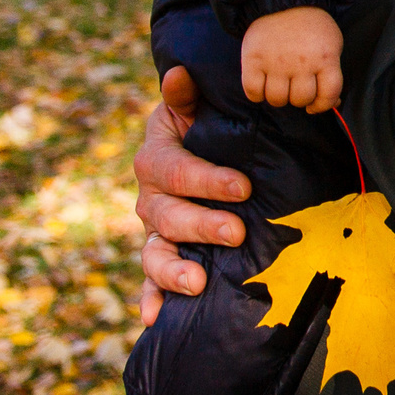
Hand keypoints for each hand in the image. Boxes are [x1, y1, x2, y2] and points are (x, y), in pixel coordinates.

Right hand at [133, 65, 249, 325]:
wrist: (201, 149)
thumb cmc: (206, 126)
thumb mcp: (197, 107)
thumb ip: (188, 96)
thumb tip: (180, 73)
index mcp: (156, 156)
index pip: (175, 169)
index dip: (207, 179)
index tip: (244, 187)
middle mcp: (150, 196)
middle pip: (166, 215)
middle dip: (201, 224)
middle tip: (237, 231)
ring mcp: (154, 230)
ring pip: (154, 252)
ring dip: (171, 270)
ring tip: (198, 281)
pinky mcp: (163, 255)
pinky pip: (150, 282)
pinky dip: (151, 300)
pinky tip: (154, 320)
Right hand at [241, 6, 343, 110]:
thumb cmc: (311, 27)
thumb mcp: (332, 44)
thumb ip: (332, 73)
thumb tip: (334, 103)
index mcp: (326, 58)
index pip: (328, 95)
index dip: (323, 105)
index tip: (315, 104)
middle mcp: (302, 62)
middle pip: (300, 99)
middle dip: (299, 98)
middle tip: (295, 87)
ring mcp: (276, 61)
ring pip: (277, 99)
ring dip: (279, 97)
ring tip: (280, 85)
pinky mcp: (253, 59)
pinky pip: (253, 91)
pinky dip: (257, 94)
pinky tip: (262, 85)